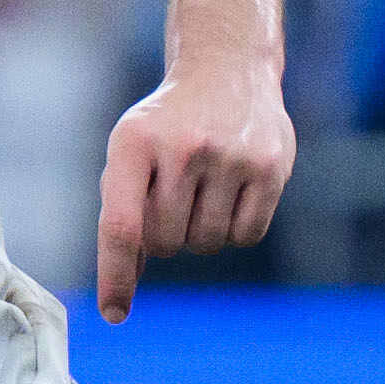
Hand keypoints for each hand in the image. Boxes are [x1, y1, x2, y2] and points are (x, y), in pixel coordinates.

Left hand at [90, 65, 289, 324]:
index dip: (116, 276)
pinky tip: (233, 192)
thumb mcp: (132, 152)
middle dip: (164, 236)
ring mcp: (230, 156)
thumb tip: (120, 293)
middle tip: (174, 197)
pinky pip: (246, 236)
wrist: (225, 70)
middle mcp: (182, 147)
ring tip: (204, 188)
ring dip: (201, 232)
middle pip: (165, 242)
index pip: (121, 227)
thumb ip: (122, 214)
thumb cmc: (167, 125)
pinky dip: (236, 229)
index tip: (114, 313)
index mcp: (133, 142)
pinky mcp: (270, 166)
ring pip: (206, 244)